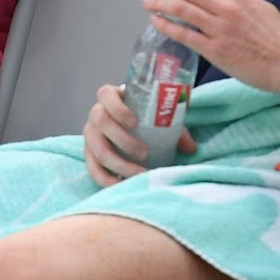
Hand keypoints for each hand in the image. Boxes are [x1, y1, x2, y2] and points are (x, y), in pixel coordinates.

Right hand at [81, 82, 195, 187]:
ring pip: (96, 149)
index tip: (134, 121)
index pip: (106, 95)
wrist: (128, 125)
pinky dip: (106, 179)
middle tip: (144, 153)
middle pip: (101, 122)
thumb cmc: (144, 116)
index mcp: (110, 97)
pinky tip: (122, 185)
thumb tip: (191, 148)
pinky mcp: (88, 155)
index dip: (117, 108)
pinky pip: (93, 168)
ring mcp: (90, 135)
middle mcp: (95, 114)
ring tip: (139, 173)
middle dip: (122, 139)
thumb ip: (173, 127)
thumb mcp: (157, 115)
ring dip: (118, 164)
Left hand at [143, 0, 279, 94]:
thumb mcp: (258, 6)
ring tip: (147, 2)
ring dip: (159, 3)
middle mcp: (225, 6)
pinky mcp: (215, 50)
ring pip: (181, 9)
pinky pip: (184, 35)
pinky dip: (166, 25)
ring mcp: (219, 28)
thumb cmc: (278, 36)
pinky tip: (155, 21)